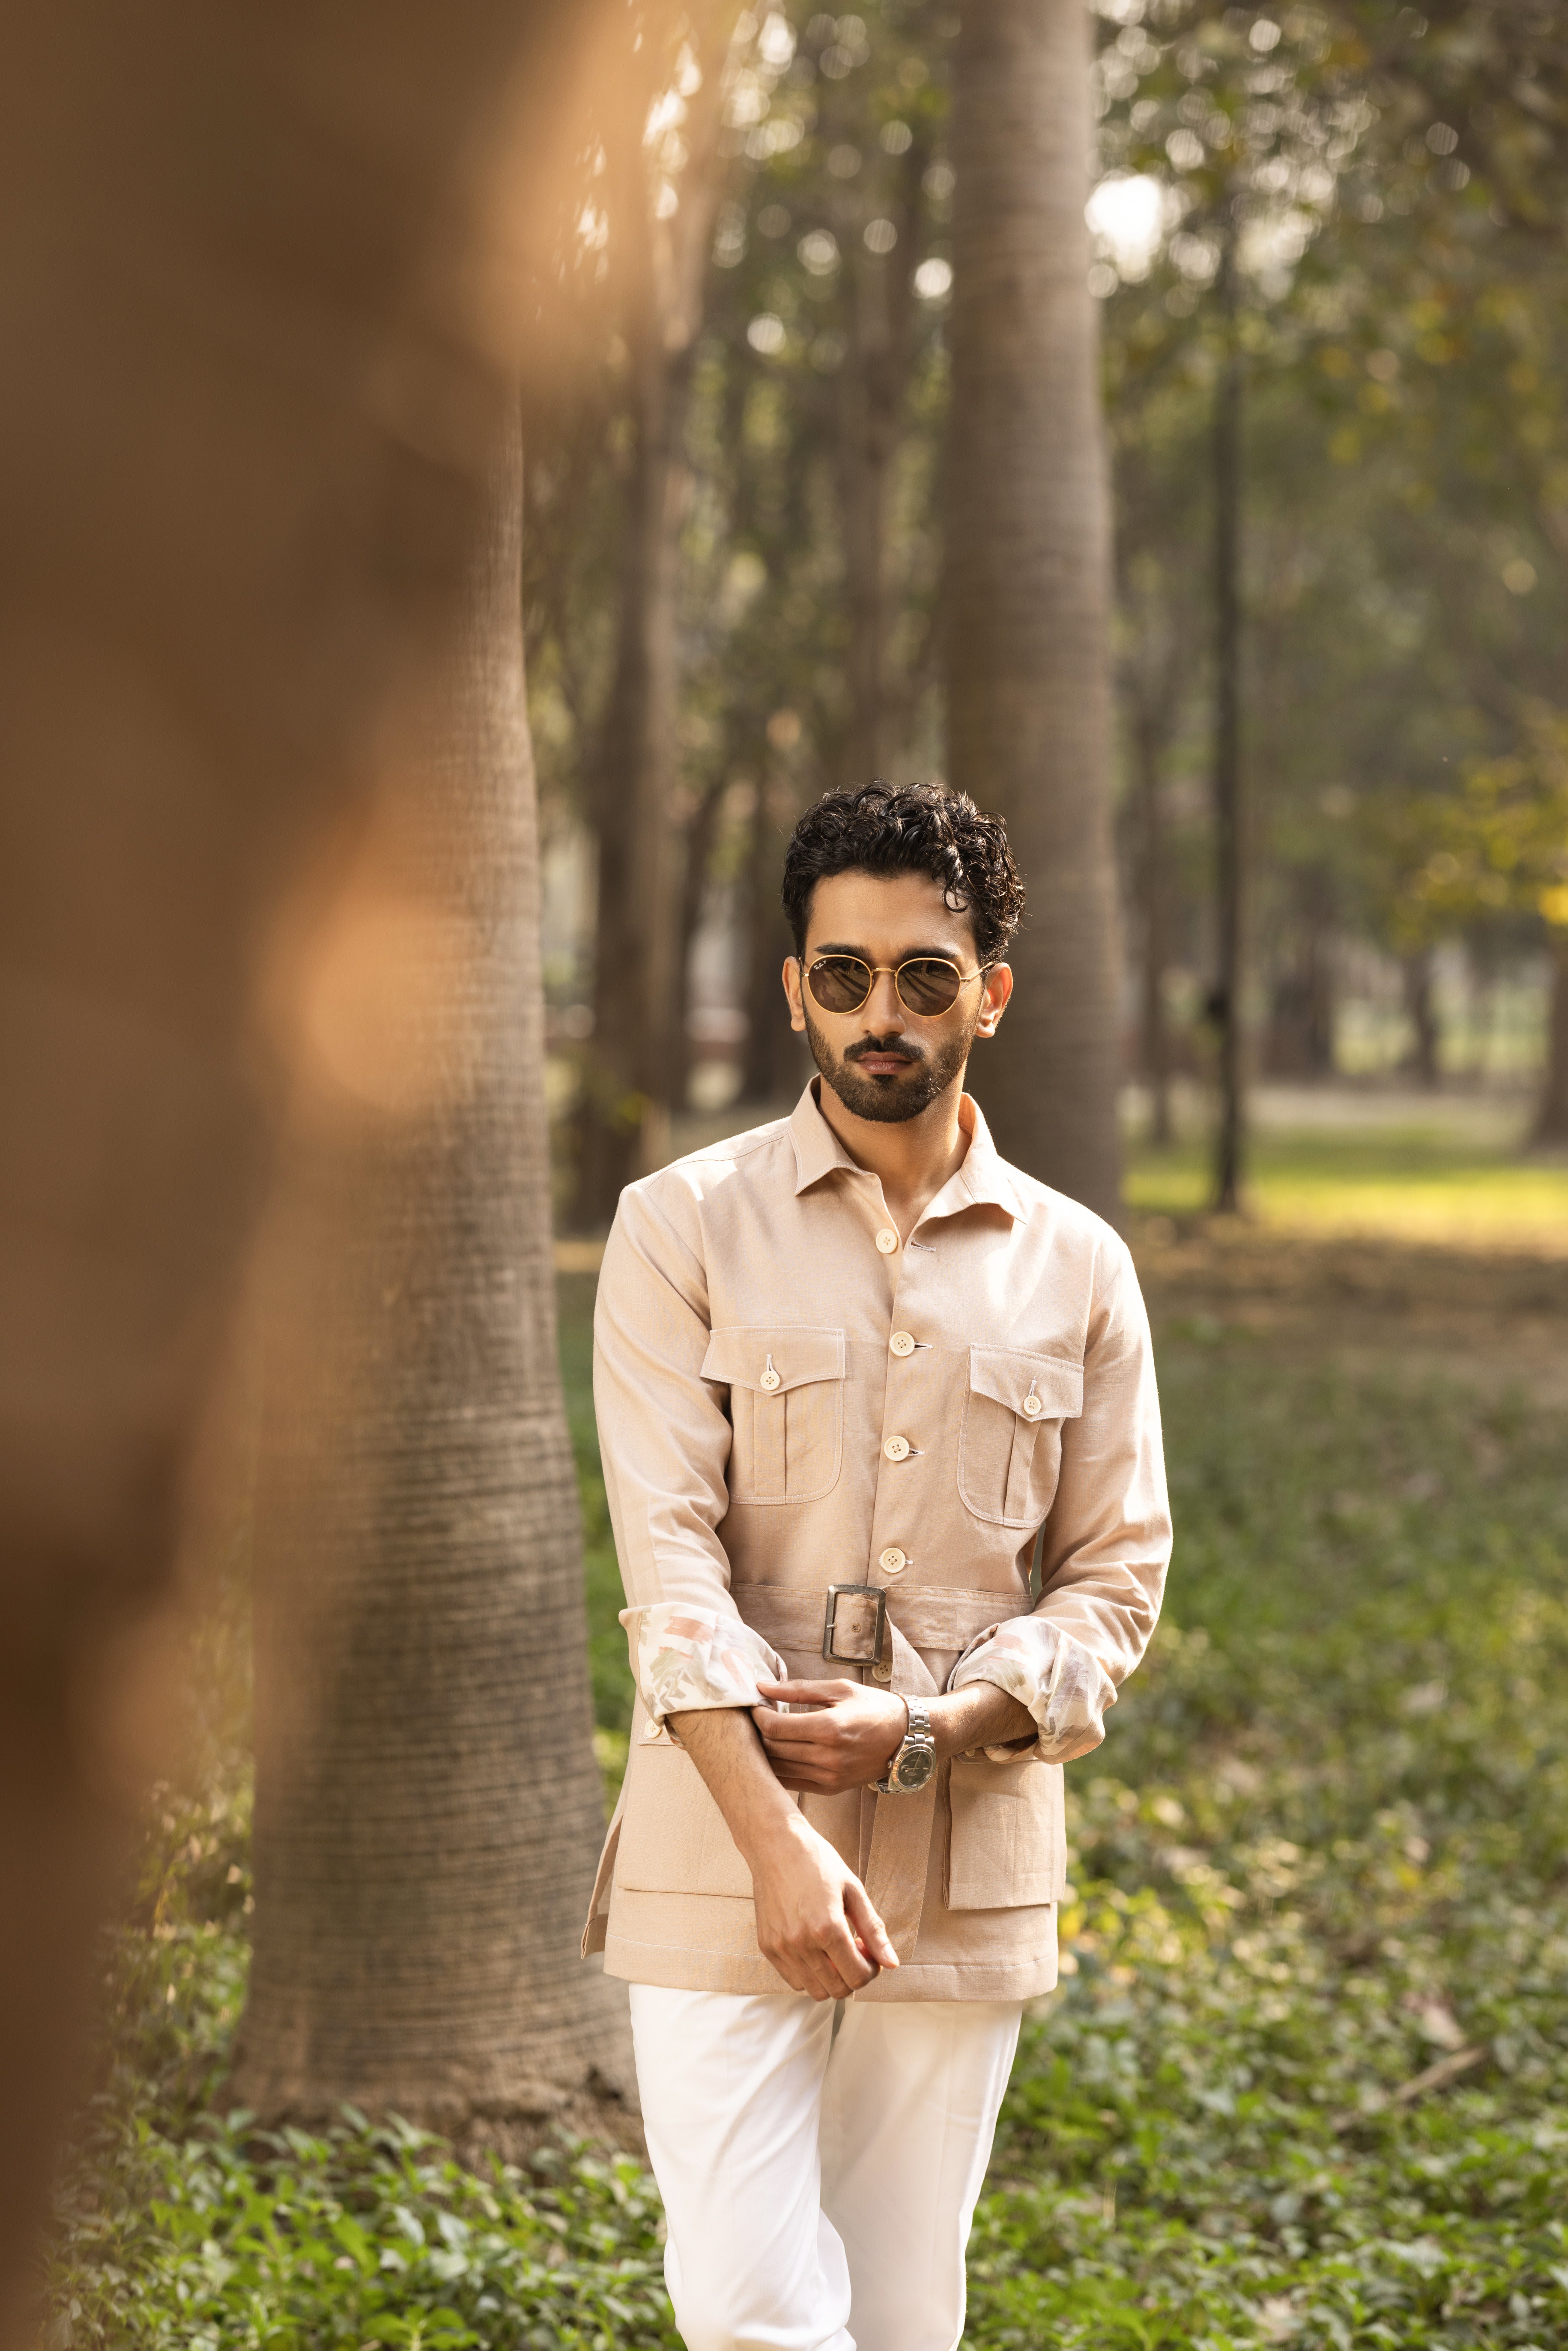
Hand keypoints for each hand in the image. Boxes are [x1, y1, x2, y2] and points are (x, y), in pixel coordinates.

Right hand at [749, 1809, 898, 1998]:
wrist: (777, 1844)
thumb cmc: (817, 1862)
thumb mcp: (853, 1890)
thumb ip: (873, 1930)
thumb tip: (892, 1963)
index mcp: (828, 1928)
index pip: (857, 1977)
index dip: (871, 1971)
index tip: (870, 1953)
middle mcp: (802, 1943)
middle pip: (837, 1989)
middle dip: (854, 1976)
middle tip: (855, 1951)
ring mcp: (782, 1947)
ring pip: (814, 1990)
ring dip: (832, 1979)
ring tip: (834, 1950)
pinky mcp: (767, 1946)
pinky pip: (793, 1980)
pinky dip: (809, 1975)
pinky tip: (815, 1950)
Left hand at [753, 1678, 908, 1794]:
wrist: (904, 1737)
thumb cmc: (872, 1707)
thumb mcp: (838, 1689)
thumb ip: (797, 1689)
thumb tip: (763, 1687)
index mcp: (829, 1728)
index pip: (775, 1728)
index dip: (758, 1716)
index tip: (756, 1705)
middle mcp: (828, 1757)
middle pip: (773, 1749)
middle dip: (759, 1731)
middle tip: (758, 1717)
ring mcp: (829, 1777)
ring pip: (778, 1769)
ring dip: (766, 1751)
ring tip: (767, 1734)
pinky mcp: (830, 1789)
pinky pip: (792, 1783)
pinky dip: (780, 1769)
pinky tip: (780, 1752)